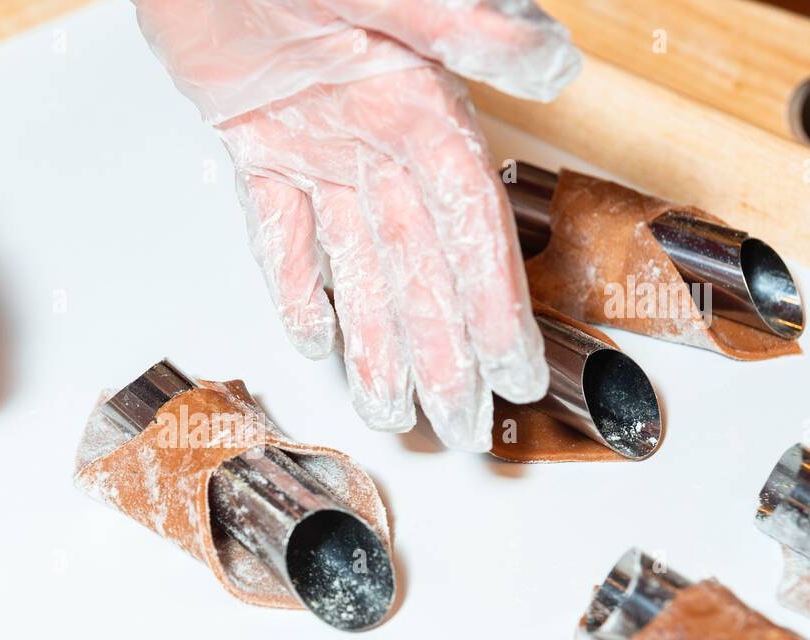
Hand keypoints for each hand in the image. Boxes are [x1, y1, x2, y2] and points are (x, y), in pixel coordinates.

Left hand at [135, 0, 580, 448]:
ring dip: (376, 343)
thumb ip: (465, 24)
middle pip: (418, 272)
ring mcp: (316, 149)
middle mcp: (375, 140)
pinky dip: (297, 286)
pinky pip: (282, 234)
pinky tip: (315, 341)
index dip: (494, 308)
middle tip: (460, 429)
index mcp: (419, 108)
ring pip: (356, 269)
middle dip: (442, 354)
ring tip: (392, 413)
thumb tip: (551, 64)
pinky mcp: (258, 146)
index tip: (514, 375)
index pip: (470, 231)